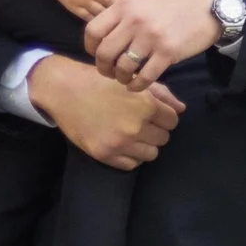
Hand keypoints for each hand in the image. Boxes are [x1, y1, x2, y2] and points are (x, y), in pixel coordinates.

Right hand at [28, 57, 183, 168]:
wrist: (64, 90)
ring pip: (151, 154)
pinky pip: (131, 164)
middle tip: (142, 123)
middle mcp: (135, 126)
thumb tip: (181, 109)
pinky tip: (123, 144)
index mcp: (146, 105)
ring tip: (133, 134)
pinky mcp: (104, 155)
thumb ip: (162, 95)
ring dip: (145, 145)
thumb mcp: (132, 81)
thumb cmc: (100, 81)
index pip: (173, 121)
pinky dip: (131, 156)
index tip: (154, 115)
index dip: (165, 117)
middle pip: (163, 138)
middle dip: (156, 131)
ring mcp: (120, 143)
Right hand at [49, 0, 125, 20]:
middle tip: (126, 13)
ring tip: (115, 19)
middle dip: (119, 8)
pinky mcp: (74, 7)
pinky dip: (95, 20)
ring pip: (101, 12)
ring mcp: (84, 1)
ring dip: (109, 16)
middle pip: (111, 3)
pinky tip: (100, 23)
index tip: (130, 1)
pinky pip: (87, 17)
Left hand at [87, 0, 221, 88]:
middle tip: (110, 72)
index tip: (98, 55)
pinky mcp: (168, 52)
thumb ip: (122, 16)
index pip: (92, 31)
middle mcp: (135, 20)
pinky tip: (138, 84)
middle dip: (104, 68)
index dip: (91, 48)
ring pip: (123, 67)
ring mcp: (151, 37)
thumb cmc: (173, 5)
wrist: (208, 7)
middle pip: (104, 53)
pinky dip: (137, 85)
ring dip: (121, 78)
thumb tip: (101, 38)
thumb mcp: (143, 1)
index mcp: (125, 6)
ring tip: (126, 78)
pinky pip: (144, 77)